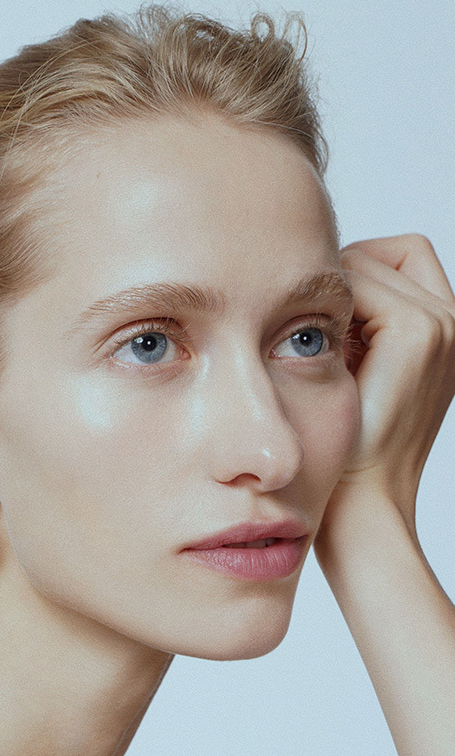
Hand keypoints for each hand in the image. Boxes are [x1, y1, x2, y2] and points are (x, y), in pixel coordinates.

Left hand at [315, 234, 454, 557]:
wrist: (363, 504)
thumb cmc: (347, 452)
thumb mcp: (354, 377)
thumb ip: (353, 329)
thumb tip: (313, 286)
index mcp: (441, 334)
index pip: (395, 260)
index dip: (351, 283)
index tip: (319, 329)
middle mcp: (452, 323)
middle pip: (385, 251)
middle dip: (343, 282)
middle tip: (314, 336)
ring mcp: (442, 324)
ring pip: (370, 259)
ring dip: (333, 296)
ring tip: (316, 348)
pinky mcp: (419, 332)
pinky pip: (359, 280)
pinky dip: (330, 307)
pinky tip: (316, 349)